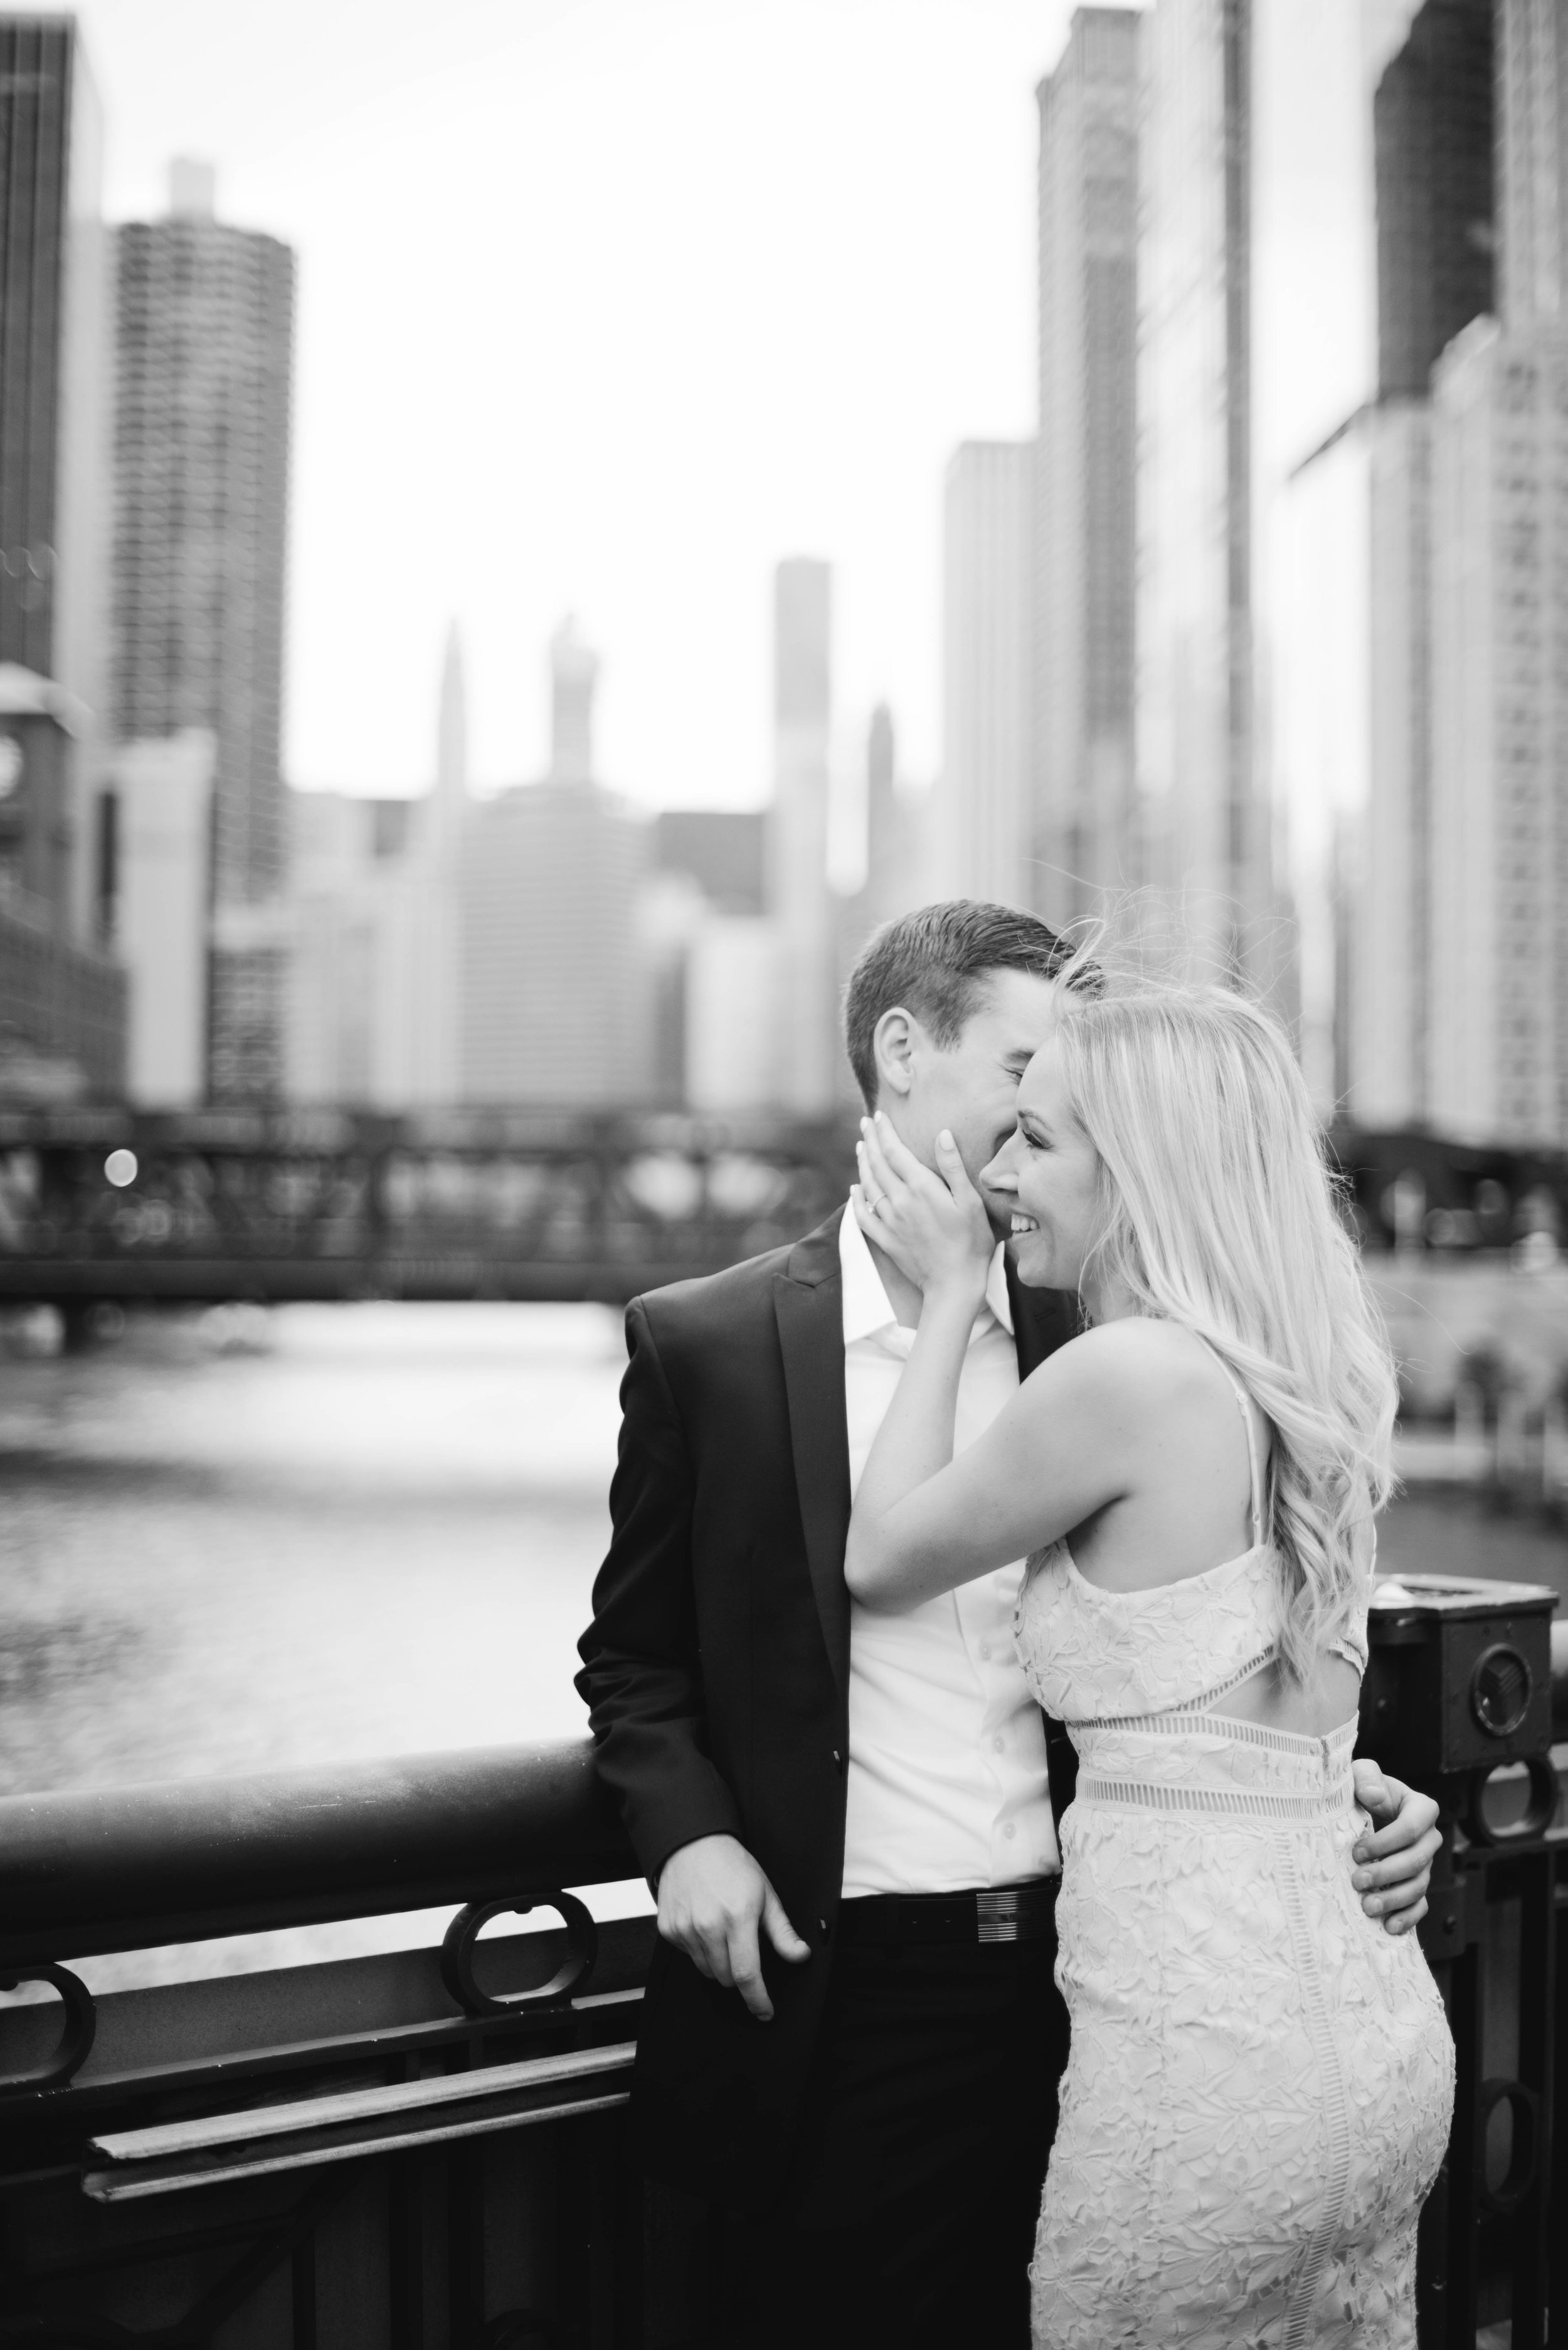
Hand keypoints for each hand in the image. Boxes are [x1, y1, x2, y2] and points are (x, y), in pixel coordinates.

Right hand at [655, 1833, 810, 2019]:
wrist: (693, 1844)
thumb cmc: (733, 1867)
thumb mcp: (766, 1895)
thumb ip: (782, 1932)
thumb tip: (800, 1956)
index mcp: (738, 1917)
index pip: (747, 1974)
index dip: (757, 1999)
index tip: (765, 2012)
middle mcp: (708, 1925)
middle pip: (727, 1978)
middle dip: (740, 1975)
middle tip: (744, 1949)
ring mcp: (685, 1928)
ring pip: (707, 1971)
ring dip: (720, 1964)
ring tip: (724, 1932)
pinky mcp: (669, 1929)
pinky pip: (688, 1957)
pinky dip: (700, 1950)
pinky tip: (705, 1925)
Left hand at [853, 1112, 992, 1309]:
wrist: (953, 1285)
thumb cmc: (971, 1243)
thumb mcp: (970, 1202)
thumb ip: (953, 1167)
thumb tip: (942, 1134)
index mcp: (921, 1188)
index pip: (894, 1151)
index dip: (885, 1131)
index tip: (879, 1116)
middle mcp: (899, 1201)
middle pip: (877, 1163)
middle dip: (870, 1140)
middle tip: (865, 1124)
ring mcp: (889, 1221)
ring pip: (868, 1185)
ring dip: (862, 1163)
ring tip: (861, 1147)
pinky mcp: (885, 1239)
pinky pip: (862, 1215)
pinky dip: (856, 1199)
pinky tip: (854, 1190)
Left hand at [1349, 1760, 1441, 1934]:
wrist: (1363, 1811)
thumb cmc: (1363, 1790)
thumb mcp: (1362, 1775)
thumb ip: (1367, 1777)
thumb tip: (1373, 1796)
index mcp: (1421, 1808)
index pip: (1412, 1828)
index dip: (1386, 1843)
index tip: (1357, 1851)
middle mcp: (1429, 1838)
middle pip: (1417, 1861)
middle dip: (1387, 1874)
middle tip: (1358, 1881)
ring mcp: (1426, 1864)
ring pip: (1418, 1886)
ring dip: (1394, 1899)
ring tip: (1367, 1906)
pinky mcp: (1417, 1884)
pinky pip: (1420, 1905)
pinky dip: (1407, 1918)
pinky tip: (1389, 1926)